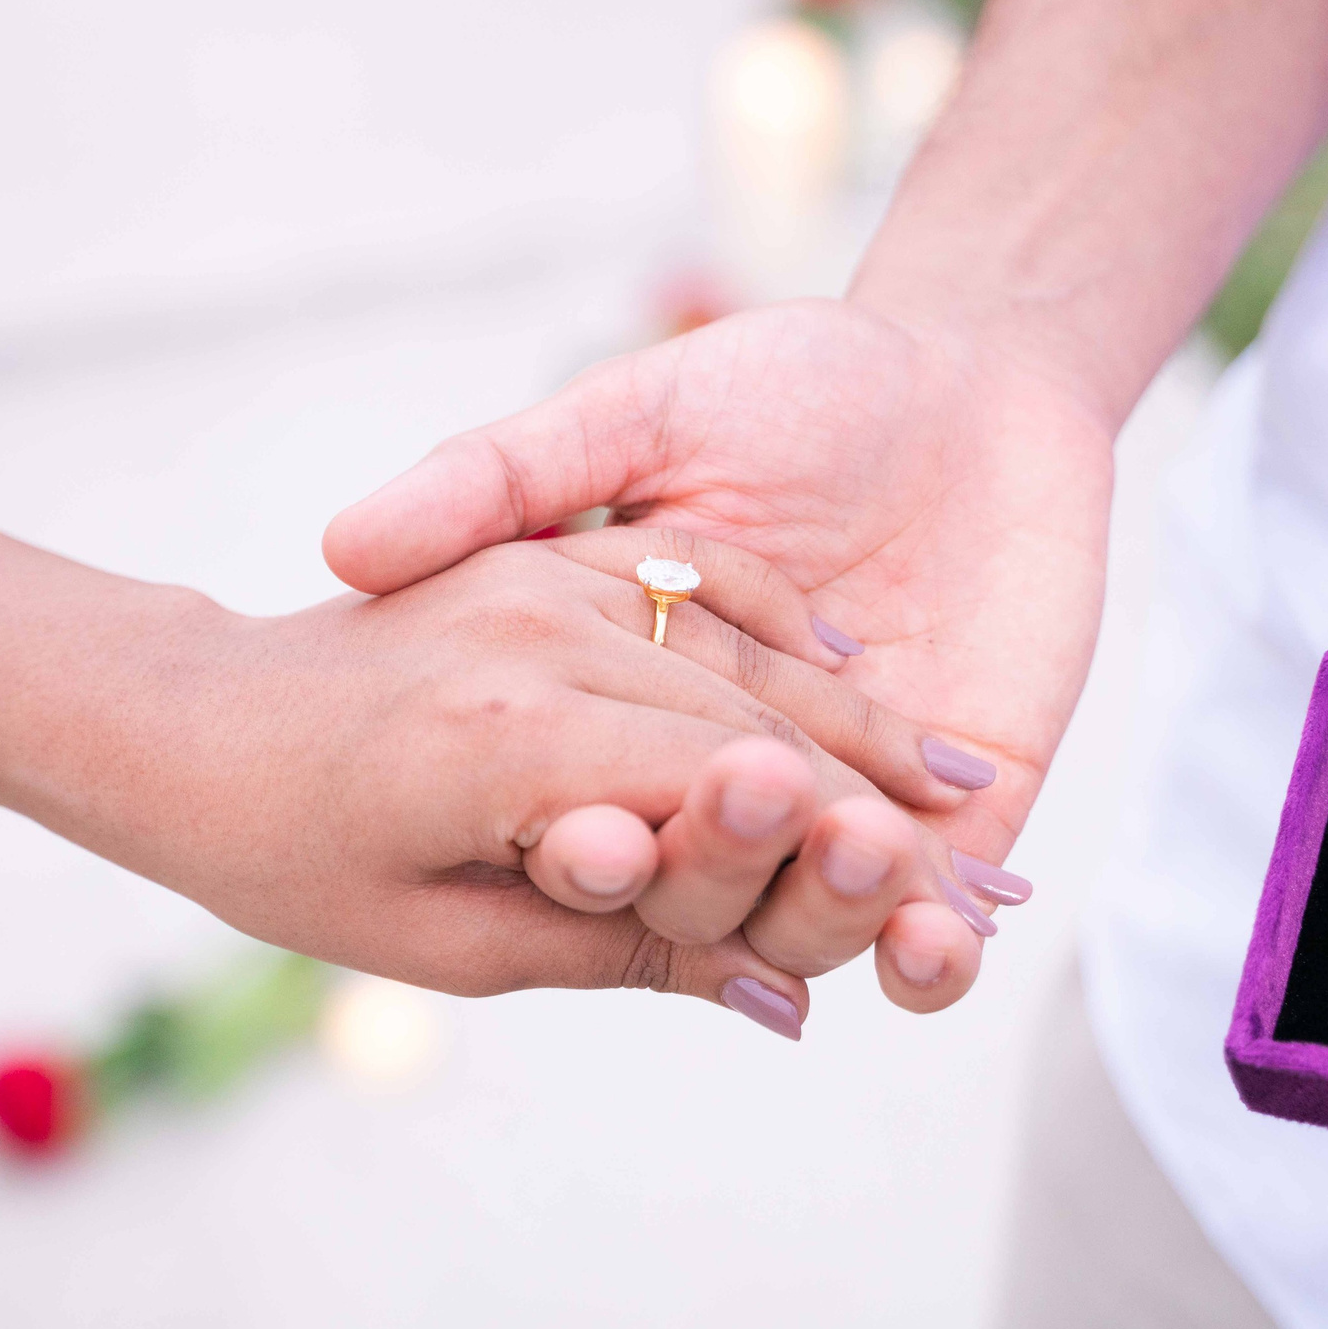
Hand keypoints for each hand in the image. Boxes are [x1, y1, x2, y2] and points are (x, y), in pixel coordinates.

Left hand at [0, 526, 985, 1034]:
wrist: (185, 715)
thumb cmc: (284, 854)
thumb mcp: (439, 944)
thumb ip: (619, 953)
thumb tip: (782, 998)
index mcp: (515, 742)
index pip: (734, 798)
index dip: (854, 859)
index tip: (955, 916)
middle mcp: (545, 637)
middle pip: (762, 721)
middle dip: (886, 799)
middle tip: (996, 871)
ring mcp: (546, 578)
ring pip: (746, 650)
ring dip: (860, 722)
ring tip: (964, 790)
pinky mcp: (544, 551)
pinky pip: (701, 588)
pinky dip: (790, 641)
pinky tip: (862, 685)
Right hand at [323, 298, 1115, 1001]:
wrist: (983, 372)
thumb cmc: (792, 377)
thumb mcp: (631, 412)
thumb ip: (502, 475)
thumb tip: (344, 544)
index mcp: (629, 700)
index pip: (601, 796)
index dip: (588, 833)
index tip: (579, 838)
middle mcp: (733, 773)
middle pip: (708, 869)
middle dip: (725, 869)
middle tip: (749, 819)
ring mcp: (849, 808)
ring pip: (818, 917)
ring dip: (834, 917)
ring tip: (856, 866)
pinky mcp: (967, 811)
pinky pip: (940, 933)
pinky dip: (938, 956)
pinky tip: (942, 946)